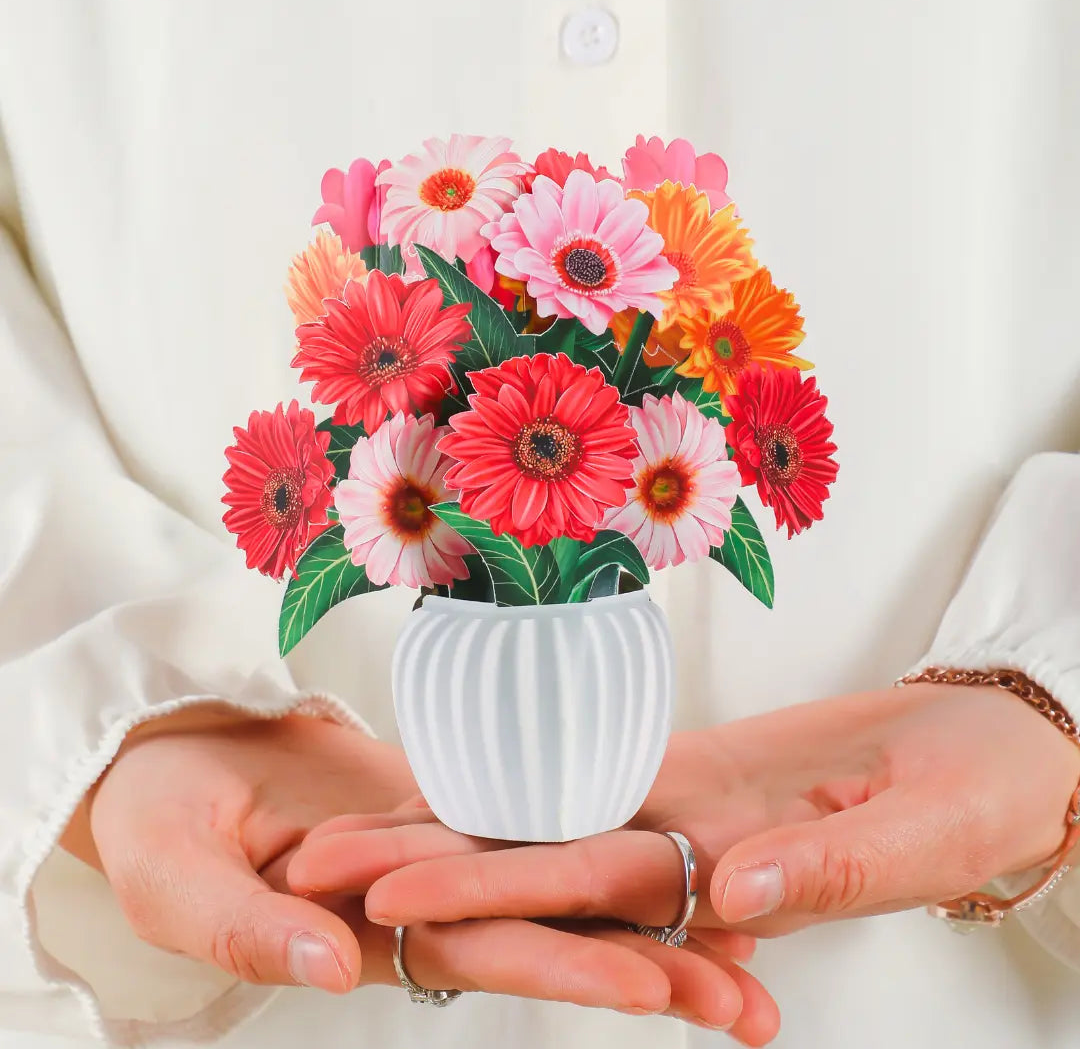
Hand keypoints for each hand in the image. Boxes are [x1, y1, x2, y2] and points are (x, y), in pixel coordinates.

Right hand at [67, 709, 741, 1017]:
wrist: (167, 752)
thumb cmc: (153, 821)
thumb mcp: (175, 881)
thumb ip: (246, 927)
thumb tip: (327, 964)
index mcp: (368, 932)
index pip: (488, 954)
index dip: (570, 970)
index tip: (661, 990)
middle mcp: (424, 901)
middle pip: (551, 933)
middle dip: (652, 969)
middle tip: (754, 1002)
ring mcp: (442, 849)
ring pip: (554, 881)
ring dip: (643, 912)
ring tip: (744, 941)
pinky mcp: (444, 801)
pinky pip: (524, 815)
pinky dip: (588, 834)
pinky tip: (659, 845)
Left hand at [291, 682, 1077, 1036]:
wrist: (992, 752)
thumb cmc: (977, 802)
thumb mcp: (918, 840)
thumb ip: (827, 870)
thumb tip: (730, 896)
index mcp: (731, 883)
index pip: (587, 894)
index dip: (489, 893)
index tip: (390, 900)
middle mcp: (688, 854)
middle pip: (538, 862)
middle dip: (427, 864)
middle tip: (314, 864)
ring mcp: (686, 809)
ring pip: (555, 817)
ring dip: (459, 820)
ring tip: (359, 822)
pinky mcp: (698, 767)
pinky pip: (600, 771)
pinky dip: (533, 771)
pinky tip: (471, 769)